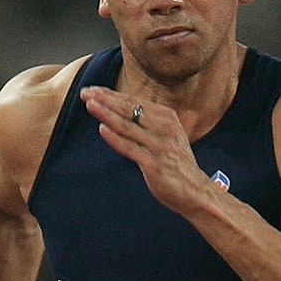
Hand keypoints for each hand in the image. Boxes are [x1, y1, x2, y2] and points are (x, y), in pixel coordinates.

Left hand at [80, 86, 215, 214]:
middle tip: (85, 92)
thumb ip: (147, 122)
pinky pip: (130, 148)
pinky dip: (115, 138)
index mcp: (167, 117)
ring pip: (128, 126)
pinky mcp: (154, 164)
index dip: (111, 95)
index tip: (92, 90)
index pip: (134, 102)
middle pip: (130, 109)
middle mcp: (164, 127)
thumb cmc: (175, 163)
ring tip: (90, 104)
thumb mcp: (166, 135)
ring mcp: (159, 145)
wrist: (195, 190)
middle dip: (105, 99)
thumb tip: (120, 109)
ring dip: (107, 113)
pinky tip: (102, 129)